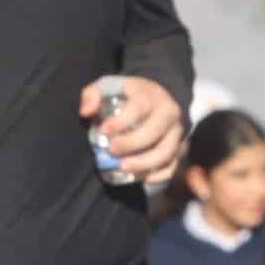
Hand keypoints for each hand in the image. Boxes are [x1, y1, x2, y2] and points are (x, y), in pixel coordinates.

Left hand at [86, 72, 185, 188]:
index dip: (121, 121)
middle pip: (155, 132)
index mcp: (150, 95)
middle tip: (112, 151)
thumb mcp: (108, 86)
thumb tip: (86, 112)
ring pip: (166, 152)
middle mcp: (168, 113)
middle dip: (132, 144)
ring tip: (123, 168)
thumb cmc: (128, 95)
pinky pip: (172, 166)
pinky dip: (158, 176)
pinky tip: (142, 178)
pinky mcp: (179, 149)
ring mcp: (176, 132)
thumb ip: (92, 95)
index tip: (104, 131)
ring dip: (144, 163)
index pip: (139, 107)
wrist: (159, 97)